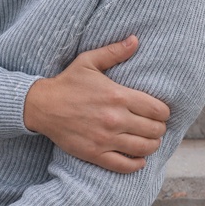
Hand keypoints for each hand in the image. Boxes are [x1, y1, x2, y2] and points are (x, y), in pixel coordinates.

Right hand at [22, 35, 170, 172]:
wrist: (41, 106)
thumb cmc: (66, 83)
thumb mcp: (88, 62)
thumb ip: (114, 52)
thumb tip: (135, 40)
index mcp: (118, 96)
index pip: (158, 110)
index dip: (163, 112)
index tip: (159, 112)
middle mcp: (115, 119)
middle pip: (155, 130)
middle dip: (159, 128)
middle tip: (154, 126)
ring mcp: (105, 139)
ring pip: (144, 148)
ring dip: (151, 145)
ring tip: (148, 141)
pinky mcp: (95, 153)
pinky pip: (125, 165)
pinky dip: (137, 164)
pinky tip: (138, 159)